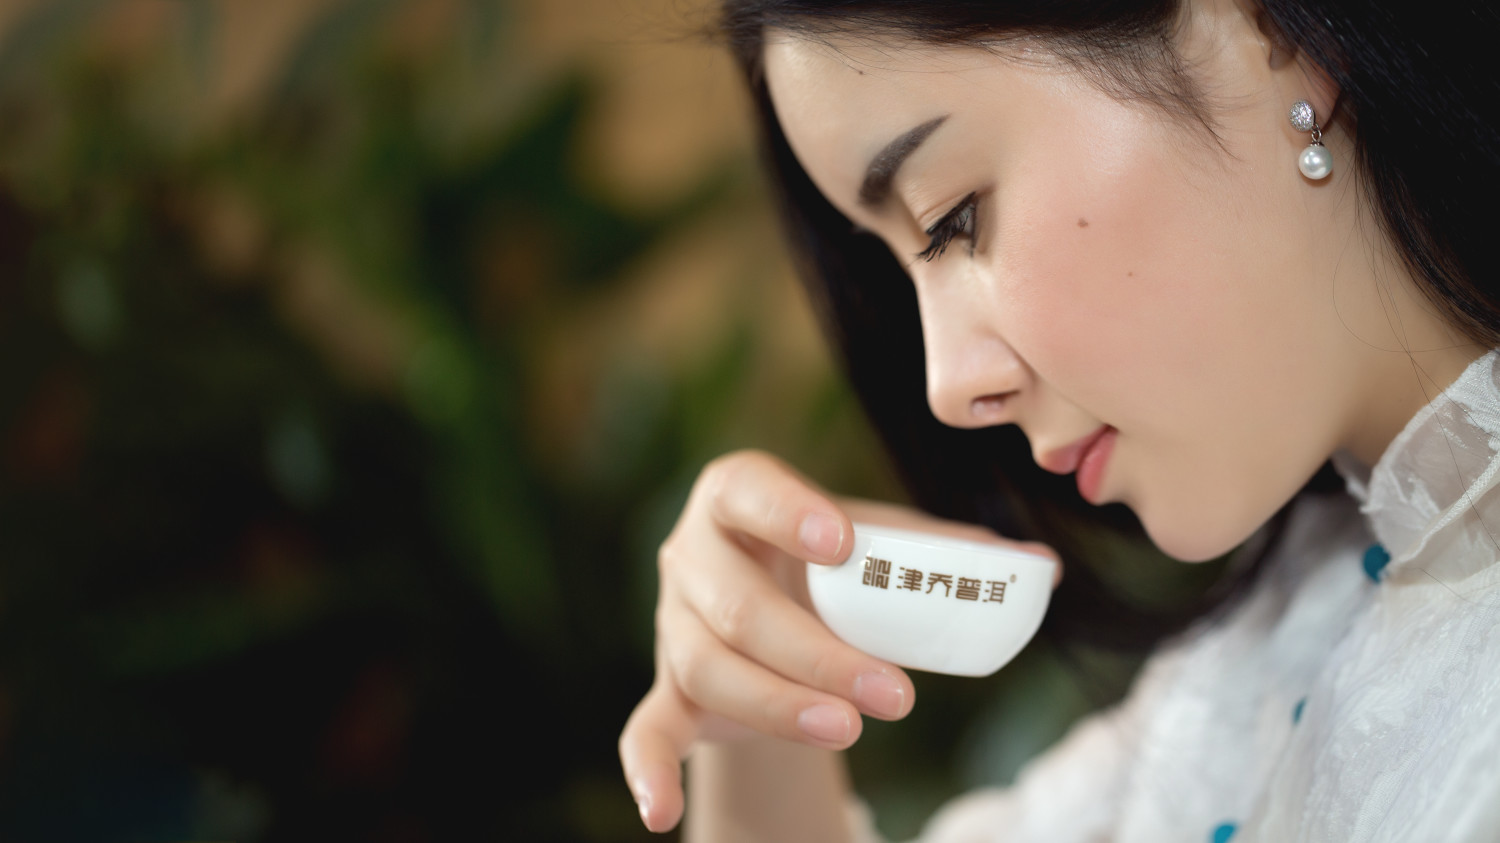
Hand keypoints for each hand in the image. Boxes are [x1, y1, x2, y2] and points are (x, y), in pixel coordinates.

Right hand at [618, 450, 1058, 832]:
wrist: (770, 609)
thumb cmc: (832, 566)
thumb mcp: (879, 544)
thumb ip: (950, 552)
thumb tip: (1045, 572)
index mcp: (736, 496)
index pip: (748, 490)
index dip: (788, 512)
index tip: (844, 542)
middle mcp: (691, 556)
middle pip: (735, 604)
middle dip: (815, 652)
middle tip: (893, 694)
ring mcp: (672, 625)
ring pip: (707, 668)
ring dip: (778, 707)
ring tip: (850, 730)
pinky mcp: (669, 691)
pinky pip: (645, 730)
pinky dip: (649, 770)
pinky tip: (661, 811)